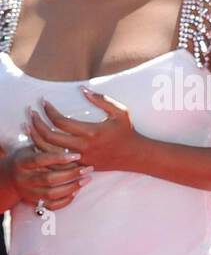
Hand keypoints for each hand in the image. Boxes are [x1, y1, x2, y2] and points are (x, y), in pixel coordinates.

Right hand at [3, 142, 91, 210]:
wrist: (8, 179)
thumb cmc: (25, 160)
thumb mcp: (29, 150)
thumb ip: (43, 146)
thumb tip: (60, 132)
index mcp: (22, 163)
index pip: (41, 160)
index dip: (59, 158)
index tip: (77, 155)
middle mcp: (24, 179)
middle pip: (49, 178)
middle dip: (71, 174)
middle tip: (88, 168)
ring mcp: (29, 193)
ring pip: (52, 193)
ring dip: (72, 187)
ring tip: (87, 179)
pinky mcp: (35, 203)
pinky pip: (53, 205)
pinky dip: (66, 200)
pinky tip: (77, 191)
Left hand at [27, 89, 143, 171]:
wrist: (136, 156)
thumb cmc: (128, 132)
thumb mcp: (120, 112)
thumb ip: (101, 99)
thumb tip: (82, 89)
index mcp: (91, 132)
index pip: (60, 121)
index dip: (49, 110)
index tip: (44, 102)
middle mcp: (84, 147)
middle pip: (50, 137)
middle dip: (37, 123)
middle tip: (32, 112)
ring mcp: (81, 158)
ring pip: (49, 151)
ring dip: (36, 137)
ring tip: (29, 125)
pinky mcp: (81, 165)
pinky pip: (56, 162)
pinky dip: (44, 152)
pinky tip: (38, 142)